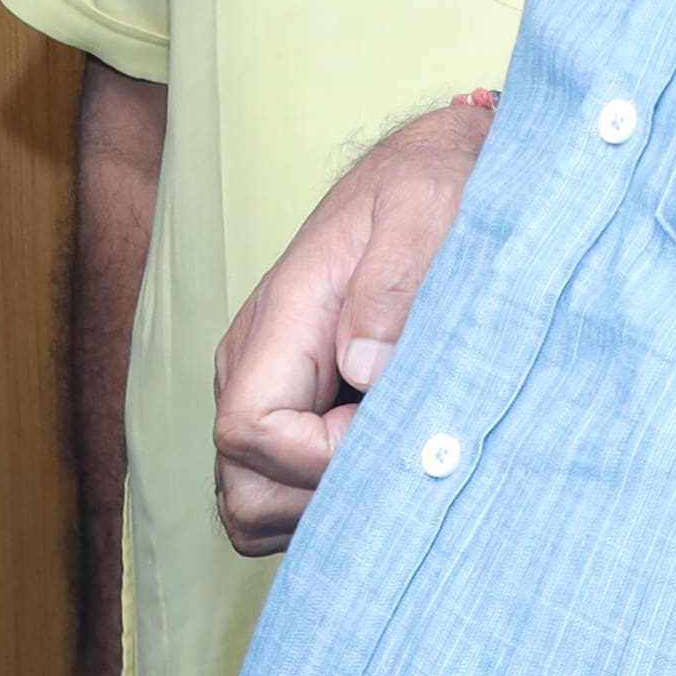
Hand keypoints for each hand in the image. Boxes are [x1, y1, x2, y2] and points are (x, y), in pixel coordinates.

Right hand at [217, 96, 489, 554]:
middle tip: (401, 450)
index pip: (250, 433)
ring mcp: (266, 392)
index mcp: (281, 321)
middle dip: (322, 497)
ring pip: (256, 505)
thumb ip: (392, 284)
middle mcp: (255, 365)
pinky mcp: (291, 411)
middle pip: (243, 489)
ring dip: (326, 505)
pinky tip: (388, 453)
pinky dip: (328, 500)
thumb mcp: (426, 209)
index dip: (320, 458)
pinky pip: (282, 494)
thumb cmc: (432, 186)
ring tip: (398, 450)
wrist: (428, 170)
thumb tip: (364, 368)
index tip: (390, 425)